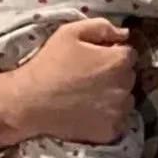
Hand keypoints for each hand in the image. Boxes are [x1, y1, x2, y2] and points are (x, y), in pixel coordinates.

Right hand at [0, 17, 135, 149]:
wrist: (29, 101)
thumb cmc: (49, 64)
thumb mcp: (70, 33)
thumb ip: (102, 27)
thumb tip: (124, 33)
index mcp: (118, 61)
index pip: (129, 54)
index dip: (112, 54)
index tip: (95, 59)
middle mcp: (125, 87)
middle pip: (128, 77)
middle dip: (114, 75)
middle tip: (89, 77)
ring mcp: (119, 111)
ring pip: (125, 100)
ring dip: (113, 96)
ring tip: (87, 96)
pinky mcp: (111, 131)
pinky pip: (116, 120)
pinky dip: (106, 117)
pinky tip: (87, 111)